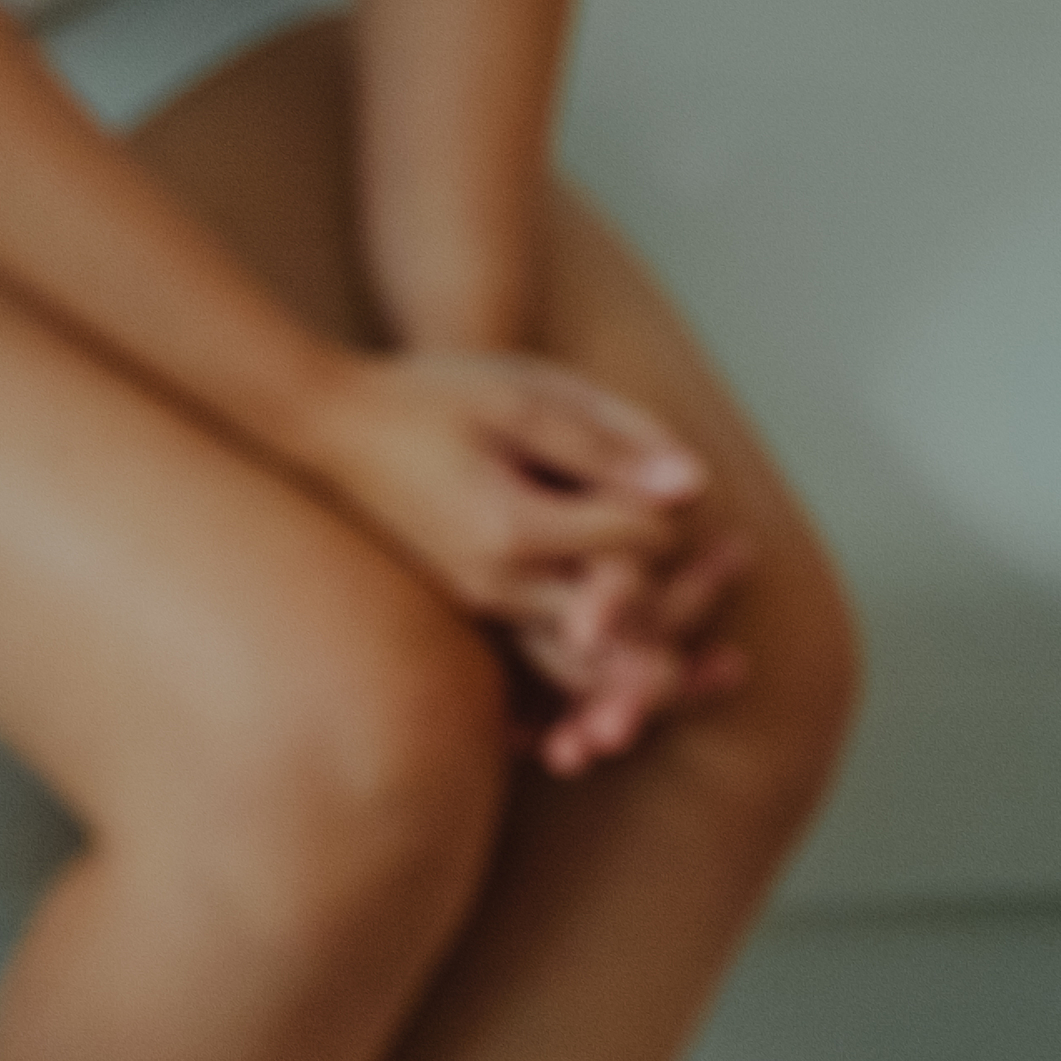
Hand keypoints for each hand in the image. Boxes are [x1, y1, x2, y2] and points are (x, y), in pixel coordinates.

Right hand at [290, 353, 746, 766]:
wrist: (321, 426)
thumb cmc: (422, 396)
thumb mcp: (518, 395)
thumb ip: (606, 441)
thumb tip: (695, 486)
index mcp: (512, 530)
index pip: (637, 541)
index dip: (669, 509)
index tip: (671, 476)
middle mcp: (495, 585)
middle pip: (626, 622)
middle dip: (687, 600)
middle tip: (739, 563)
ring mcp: (475, 606)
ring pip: (587, 657)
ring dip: (648, 654)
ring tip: (702, 661)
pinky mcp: (465, 610)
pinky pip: (542, 660)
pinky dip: (595, 664)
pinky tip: (628, 663)